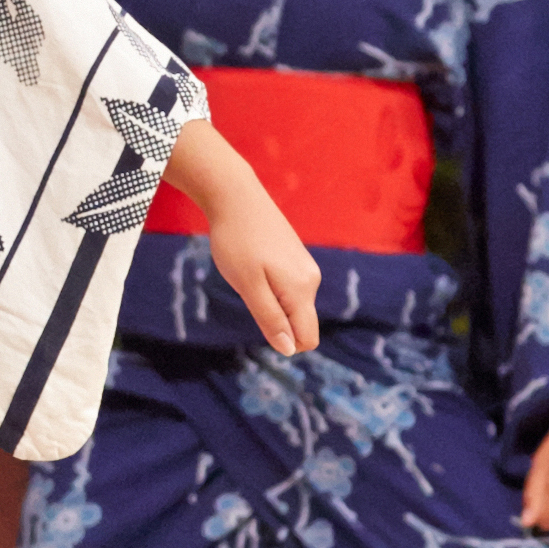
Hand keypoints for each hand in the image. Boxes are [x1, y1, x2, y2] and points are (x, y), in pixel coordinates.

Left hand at [161, 118, 320, 355]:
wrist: (237, 197)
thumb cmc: (237, 242)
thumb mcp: (248, 286)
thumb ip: (270, 318)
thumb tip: (289, 350)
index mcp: (303, 290)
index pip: (307, 338)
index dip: (282, 341)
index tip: (256, 316)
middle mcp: (311, 280)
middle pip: (298, 322)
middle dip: (272, 319)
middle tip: (247, 290)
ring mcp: (305, 267)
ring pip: (289, 305)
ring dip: (266, 300)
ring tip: (247, 272)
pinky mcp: (295, 258)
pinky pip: (285, 288)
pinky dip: (266, 286)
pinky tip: (251, 263)